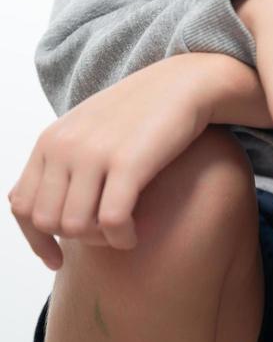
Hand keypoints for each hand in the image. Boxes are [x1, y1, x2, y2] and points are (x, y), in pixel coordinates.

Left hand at [7, 56, 210, 270]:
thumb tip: (23, 205)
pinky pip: (110, 222)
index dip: (36, 240)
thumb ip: (57, 161)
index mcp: (51, 139)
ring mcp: (95, 153)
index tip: (57, 258)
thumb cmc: (138, 112)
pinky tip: (134, 233)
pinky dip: (121, 238)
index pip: (21, 205)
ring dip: (99, 241)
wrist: (182, 83)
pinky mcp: (128, 162)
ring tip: (121, 231)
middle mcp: (66, 145)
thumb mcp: (85, 129)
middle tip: (103, 235)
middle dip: (73, 239)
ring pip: (75, 227)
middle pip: (47, 221)